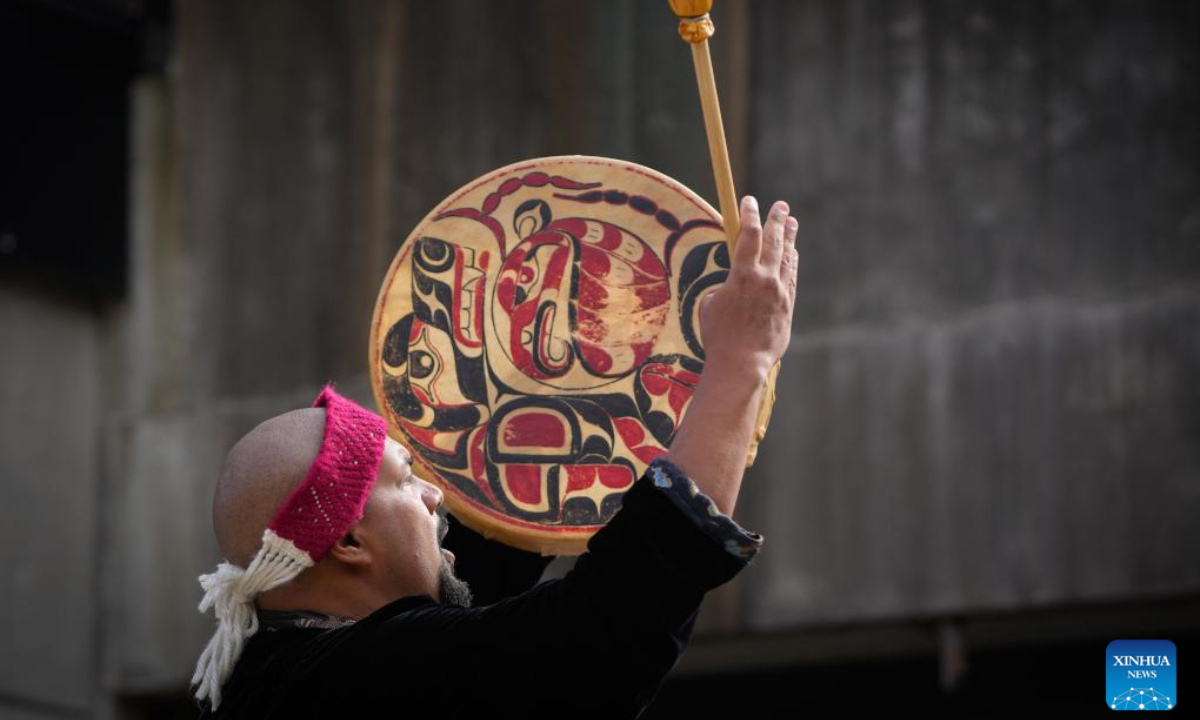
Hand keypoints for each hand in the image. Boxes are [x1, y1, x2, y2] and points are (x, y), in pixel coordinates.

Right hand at [698, 196, 798, 378]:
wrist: (742, 362)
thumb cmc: (718, 337)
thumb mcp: (711, 305)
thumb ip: (725, 287)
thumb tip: (735, 284)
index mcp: (742, 275)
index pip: (748, 235)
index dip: (748, 214)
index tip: (749, 201)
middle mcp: (764, 279)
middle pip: (773, 241)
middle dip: (776, 220)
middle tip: (780, 205)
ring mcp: (779, 292)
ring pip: (786, 257)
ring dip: (788, 237)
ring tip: (791, 221)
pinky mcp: (787, 306)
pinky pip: (791, 277)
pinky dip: (791, 262)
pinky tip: (793, 253)